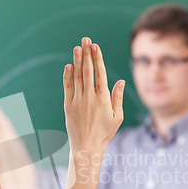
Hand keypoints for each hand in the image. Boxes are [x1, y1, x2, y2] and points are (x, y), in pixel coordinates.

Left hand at [63, 37, 124, 154]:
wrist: (86, 148)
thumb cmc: (105, 133)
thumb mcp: (117, 117)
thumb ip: (118, 97)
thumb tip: (120, 81)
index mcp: (103, 99)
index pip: (100, 73)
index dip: (97, 58)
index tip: (95, 46)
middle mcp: (90, 97)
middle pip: (88, 70)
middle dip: (87, 54)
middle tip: (85, 40)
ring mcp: (77, 101)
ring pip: (77, 77)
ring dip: (77, 61)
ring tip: (77, 47)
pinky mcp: (68, 106)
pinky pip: (67, 88)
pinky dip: (67, 76)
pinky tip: (68, 66)